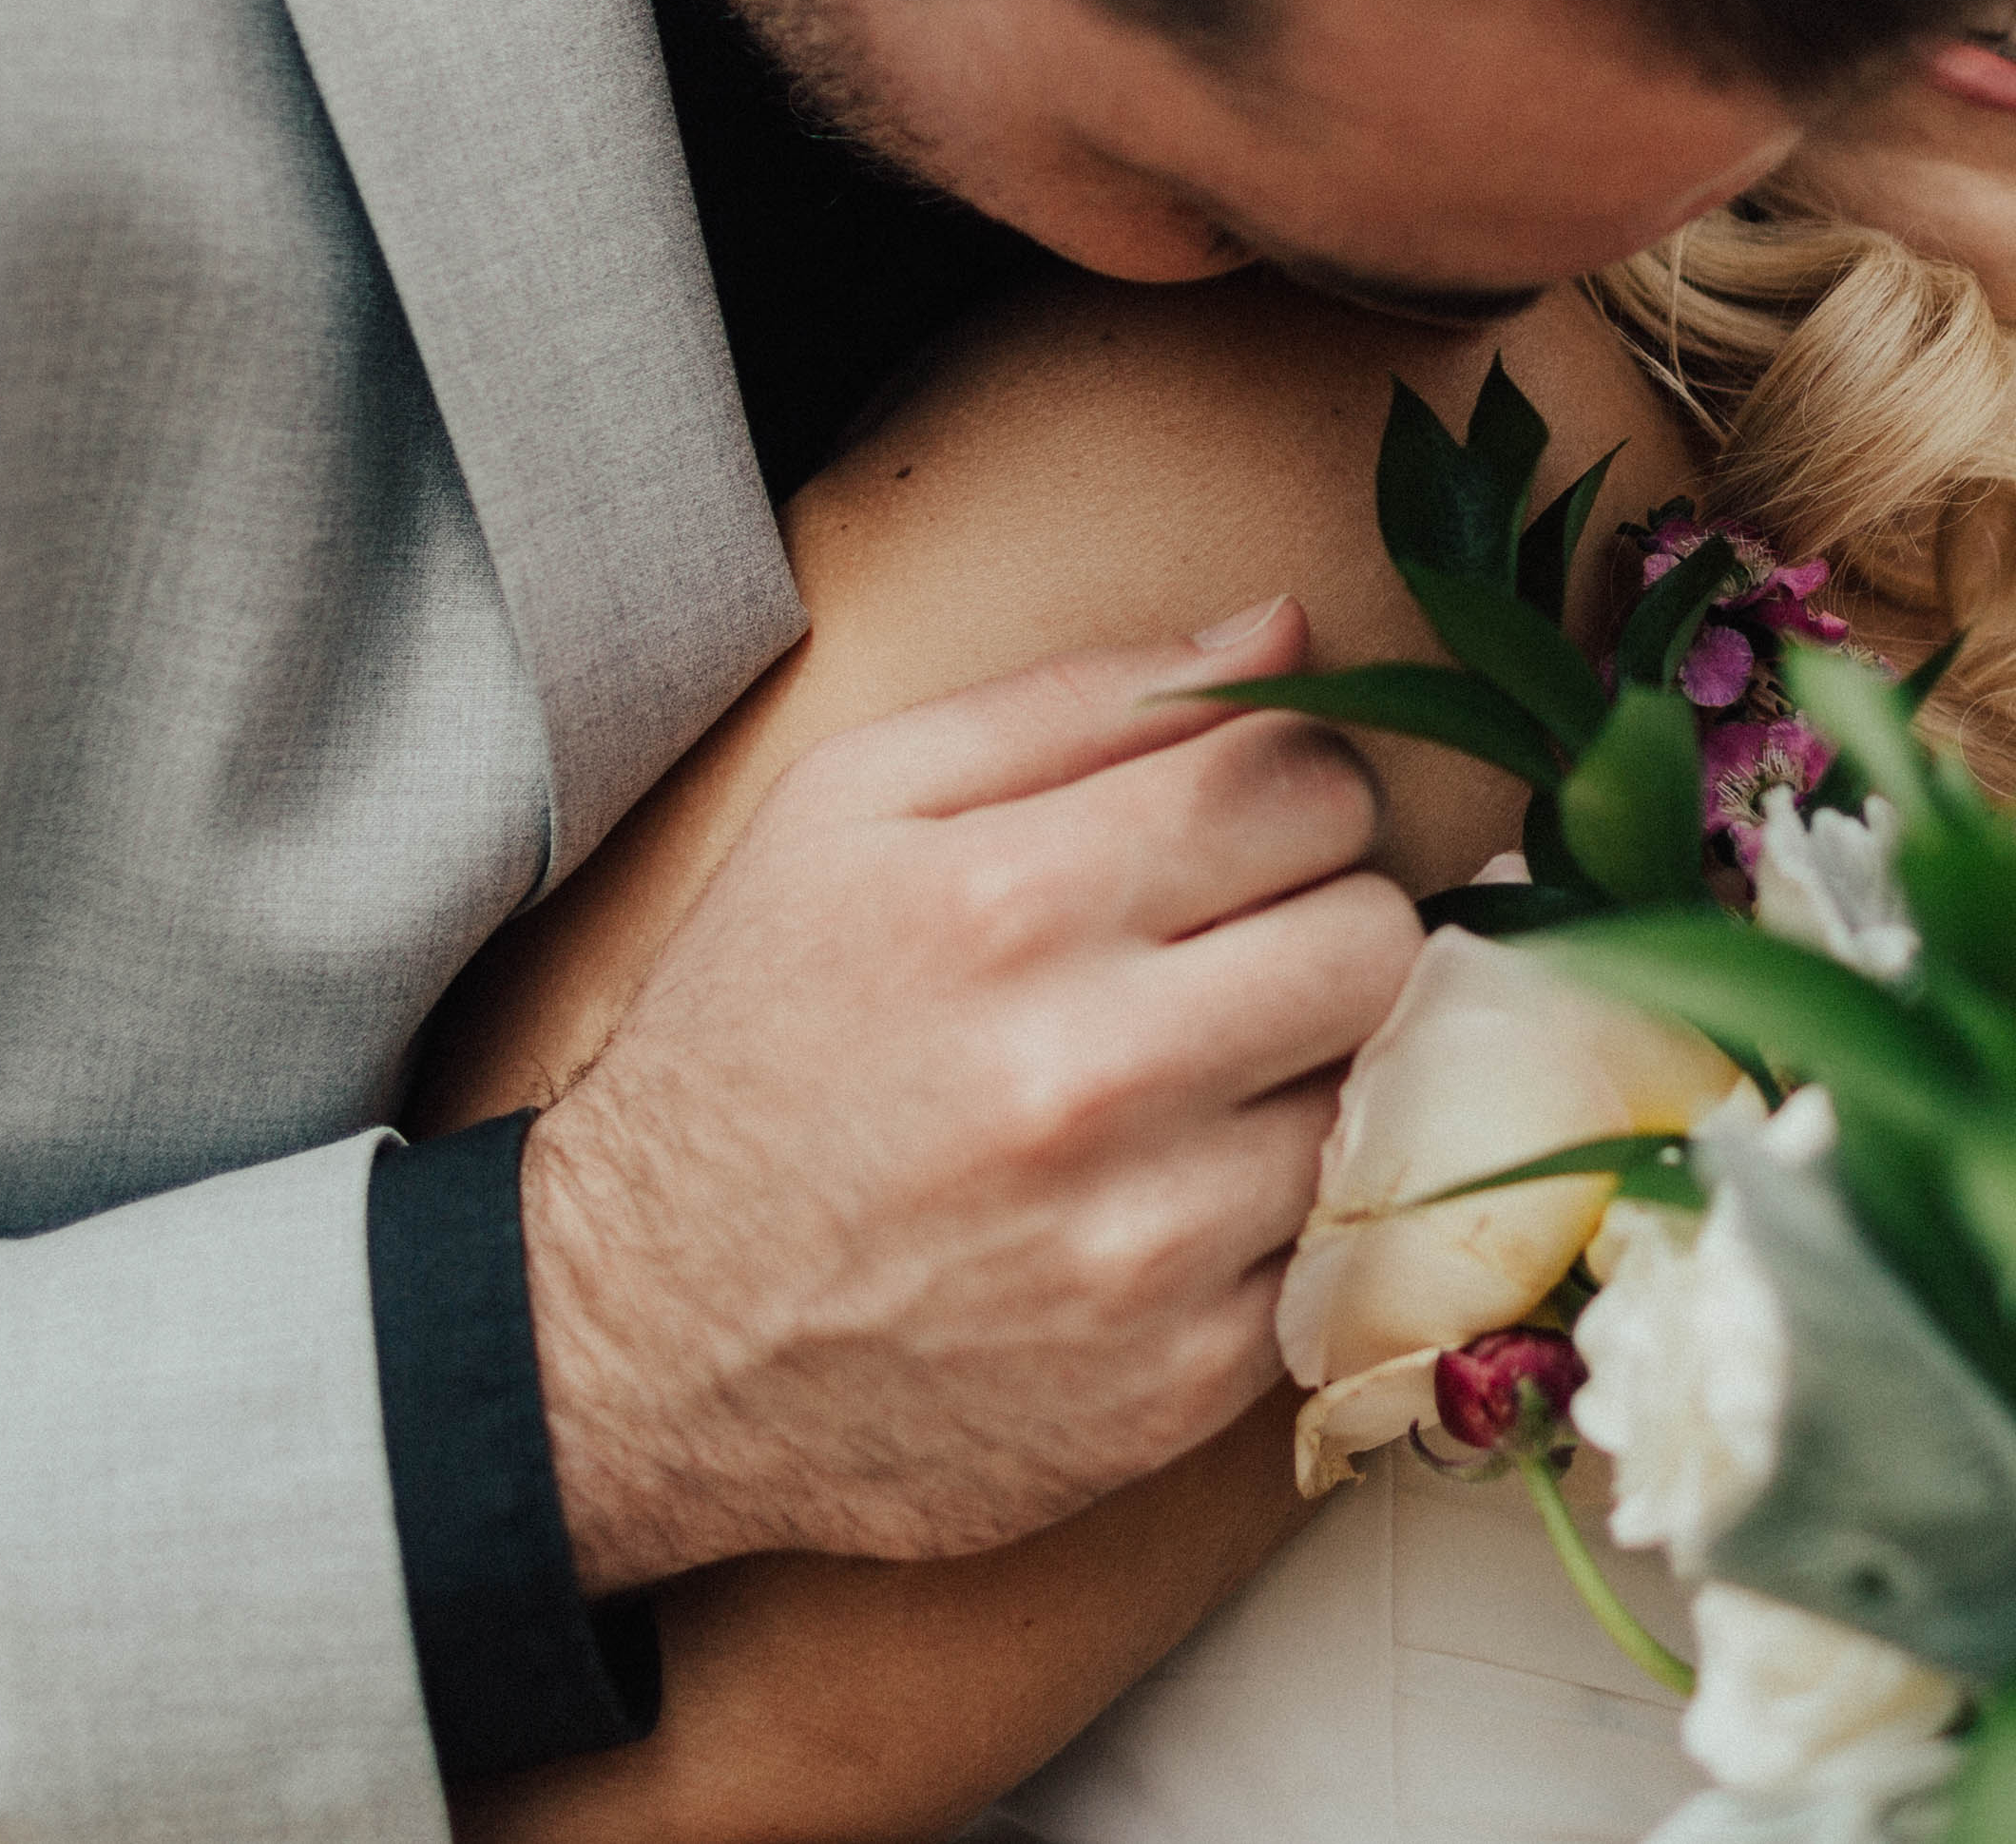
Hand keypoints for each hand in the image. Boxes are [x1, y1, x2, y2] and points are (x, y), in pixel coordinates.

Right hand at [520, 598, 1416, 1589]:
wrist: (640, 1337)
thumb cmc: (754, 1038)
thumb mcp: (850, 811)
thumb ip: (1077, 701)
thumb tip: (1286, 630)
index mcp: (1008, 905)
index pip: (1303, 784)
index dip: (1290, 789)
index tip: (1239, 829)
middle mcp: (1087, 1078)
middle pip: (1375, 935)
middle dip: (1320, 921)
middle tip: (1229, 953)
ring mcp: (1142, 1250)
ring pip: (1375, 1095)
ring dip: (1303, 1076)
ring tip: (1187, 1084)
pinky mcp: (1176, 1386)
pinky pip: (1335, 1249)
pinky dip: (1274, 1218)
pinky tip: (1166, 1202)